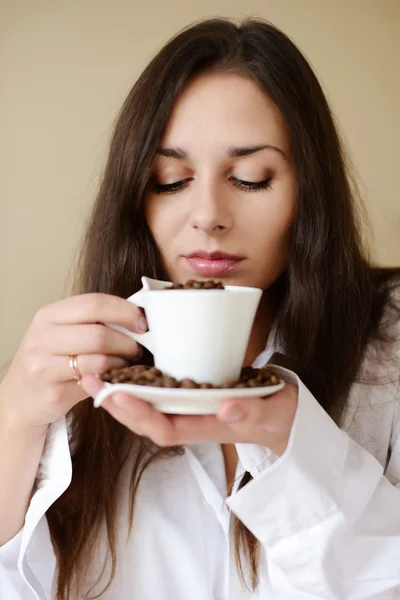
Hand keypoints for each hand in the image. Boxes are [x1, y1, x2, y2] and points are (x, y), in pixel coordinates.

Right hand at [0, 294, 146, 431]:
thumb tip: (137, 314)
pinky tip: (117, 377)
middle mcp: (42, 338)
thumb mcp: (62, 331)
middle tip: (139, 348)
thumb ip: (91, 320)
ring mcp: (44, 367)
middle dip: (128, 342)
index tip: (143, 322)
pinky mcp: (54, 392)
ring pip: (100, 360)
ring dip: (123, 362)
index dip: (125, 311)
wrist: (21, 397)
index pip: (94, 303)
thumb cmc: (50, 359)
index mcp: (49, 315)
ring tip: (129, 363)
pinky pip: (96, 383)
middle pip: (99, 334)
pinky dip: (113, 379)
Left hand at [81, 376, 297, 455]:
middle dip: (118, 404)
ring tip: (95, 373)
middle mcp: (193, 421)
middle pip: (146, 421)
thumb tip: (226, 405)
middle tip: (91, 380)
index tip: (117, 396)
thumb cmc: (280, 416)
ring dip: (121, 393)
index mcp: (208, 427)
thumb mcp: (275, 412)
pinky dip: (138, 383)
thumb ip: (254, 410)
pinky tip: (122, 367)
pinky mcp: (191, 396)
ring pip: (148, 408)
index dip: (139, 416)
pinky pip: (159, 394)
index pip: (165, 429)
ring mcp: (190, 410)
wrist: (285, 419)